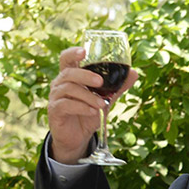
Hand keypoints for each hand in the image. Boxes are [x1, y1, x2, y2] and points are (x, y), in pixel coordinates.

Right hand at [47, 46, 137, 163]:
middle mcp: (60, 84)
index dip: (73, 53)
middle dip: (85, 75)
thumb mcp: (105, 99)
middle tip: (100, 82)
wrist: (78, 137)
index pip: (67, 59)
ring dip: (88, 96)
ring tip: (102, 104)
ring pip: (69, 89)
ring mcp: (55, 97)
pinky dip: (81, 107)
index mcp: (71, 77)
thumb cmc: (89, 113)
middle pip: (68, 72)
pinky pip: (66, 105)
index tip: (84, 51)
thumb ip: (117, 87)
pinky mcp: (55, 111)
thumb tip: (134, 73)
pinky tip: (93, 112)